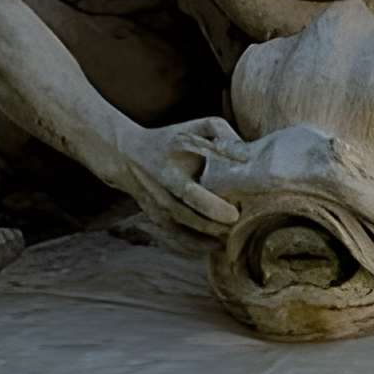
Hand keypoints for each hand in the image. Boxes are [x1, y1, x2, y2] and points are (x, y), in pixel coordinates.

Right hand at [116, 119, 240, 242]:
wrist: (128, 155)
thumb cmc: (172, 139)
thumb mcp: (195, 127)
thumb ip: (221, 133)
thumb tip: (246, 153)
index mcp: (169, 169)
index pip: (189, 193)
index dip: (211, 206)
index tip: (234, 214)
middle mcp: (160, 193)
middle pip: (186, 217)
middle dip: (211, 226)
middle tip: (237, 227)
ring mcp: (156, 209)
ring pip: (180, 232)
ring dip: (205, 238)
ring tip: (229, 237)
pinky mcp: (156, 219)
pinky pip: (175, 239)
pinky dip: (193, 246)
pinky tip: (214, 245)